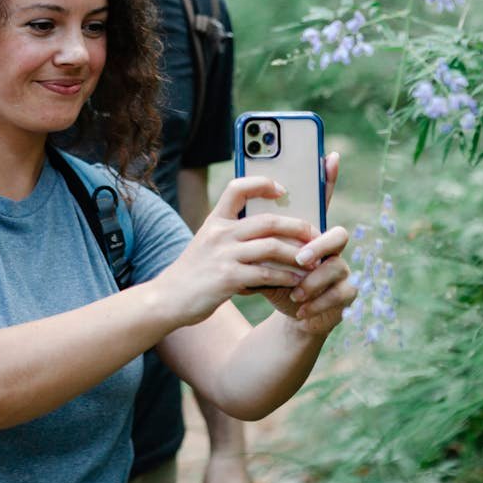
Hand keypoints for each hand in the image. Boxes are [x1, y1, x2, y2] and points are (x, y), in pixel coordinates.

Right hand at [157, 176, 313, 327]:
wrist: (167, 299)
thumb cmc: (194, 272)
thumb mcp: (207, 242)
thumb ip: (232, 234)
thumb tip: (270, 231)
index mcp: (215, 219)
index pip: (237, 187)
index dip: (261, 183)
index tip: (282, 189)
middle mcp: (219, 233)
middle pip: (268, 220)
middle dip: (297, 226)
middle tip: (315, 233)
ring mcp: (223, 255)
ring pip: (272, 246)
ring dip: (297, 254)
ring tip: (313, 260)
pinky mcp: (227, 278)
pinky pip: (266, 274)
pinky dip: (285, 276)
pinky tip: (297, 280)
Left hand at [263, 153, 356, 333]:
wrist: (288, 312)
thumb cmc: (273, 278)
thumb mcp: (259, 256)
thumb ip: (255, 233)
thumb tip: (237, 205)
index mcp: (309, 231)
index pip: (321, 199)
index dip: (329, 177)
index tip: (330, 156)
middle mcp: (330, 246)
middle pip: (338, 234)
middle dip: (319, 245)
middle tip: (300, 258)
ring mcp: (342, 268)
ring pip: (338, 267)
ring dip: (314, 282)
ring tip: (295, 293)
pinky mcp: (346, 294)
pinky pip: (342, 294)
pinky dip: (319, 303)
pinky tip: (301, 308)